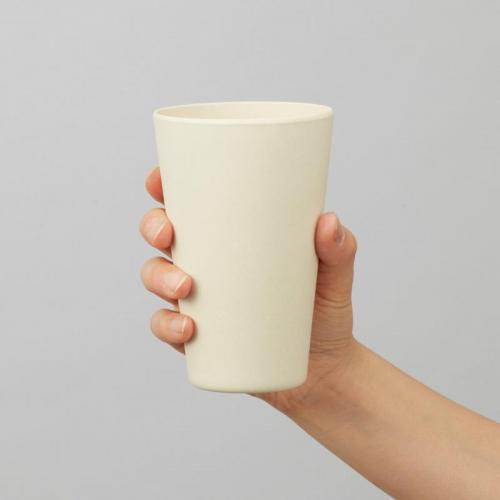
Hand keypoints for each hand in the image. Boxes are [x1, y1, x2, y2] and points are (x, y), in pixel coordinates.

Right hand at [140, 167, 357, 412]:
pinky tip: (186, 329)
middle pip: (162, 235)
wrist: (324, 369)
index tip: (158, 182)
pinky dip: (166, 326)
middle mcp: (210, 263)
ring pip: (156, 277)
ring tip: (186, 287)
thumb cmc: (324, 311)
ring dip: (158, 277)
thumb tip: (327, 222)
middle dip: (153, 228)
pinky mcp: (199, 335)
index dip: (164, 187)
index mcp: (233, 237)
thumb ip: (339, 248)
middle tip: (170, 237)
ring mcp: (200, 299)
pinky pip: (166, 326)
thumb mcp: (336, 275)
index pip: (191, 204)